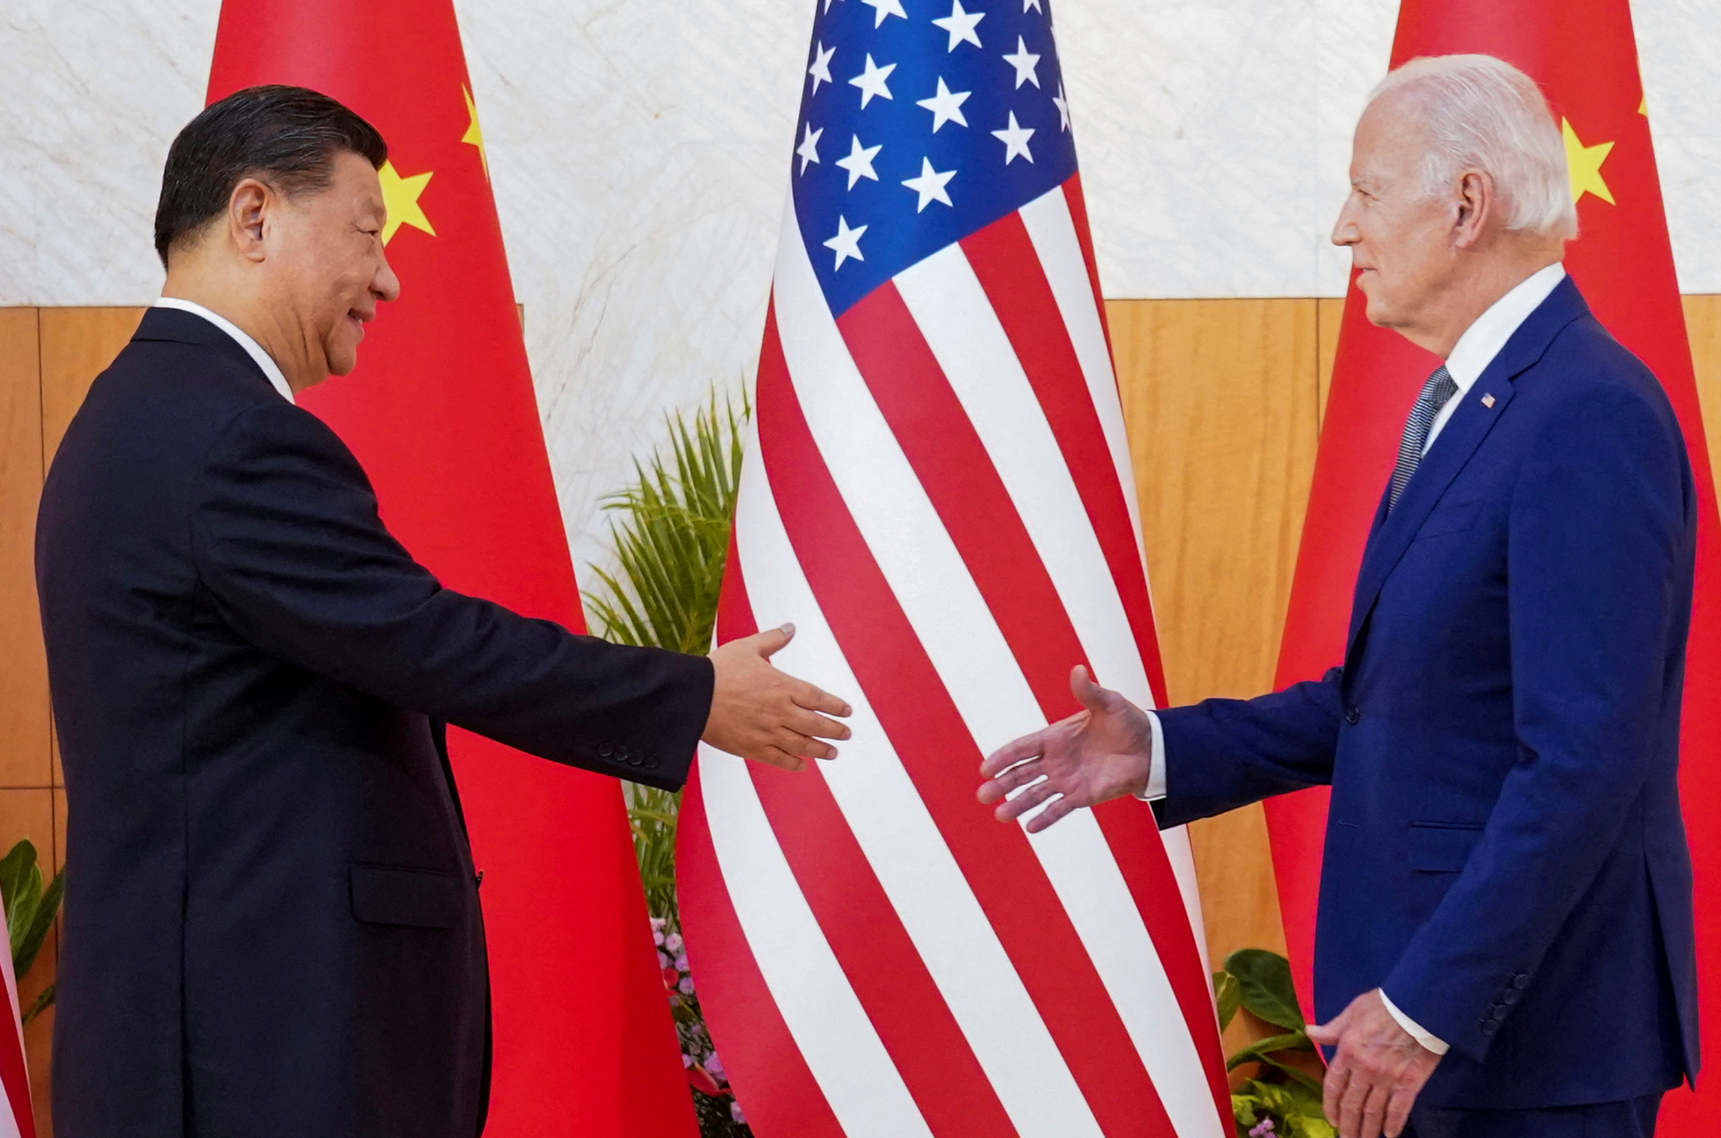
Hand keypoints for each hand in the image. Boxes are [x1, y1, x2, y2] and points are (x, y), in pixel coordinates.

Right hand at [703, 624, 851, 771]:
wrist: (693, 697)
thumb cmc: (718, 670)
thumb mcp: (747, 647)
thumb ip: (772, 639)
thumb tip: (790, 628)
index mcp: (782, 686)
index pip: (818, 698)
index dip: (835, 706)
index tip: (847, 712)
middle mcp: (780, 711)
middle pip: (816, 724)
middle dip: (835, 730)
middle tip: (846, 734)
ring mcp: (767, 732)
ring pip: (802, 745)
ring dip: (821, 750)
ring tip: (833, 753)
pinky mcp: (752, 748)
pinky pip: (779, 759)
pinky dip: (794, 764)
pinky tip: (803, 766)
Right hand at [976, 665, 1153, 832]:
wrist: (1151, 750)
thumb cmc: (1127, 723)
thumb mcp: (1108, 704)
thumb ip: (1089, 692)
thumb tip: (1079, 670)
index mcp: (1055, 737)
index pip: (1022, 749)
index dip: (1003, 758)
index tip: (985, 769)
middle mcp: (1055, 761)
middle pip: (1021, 774)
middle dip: (1001, 784)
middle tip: (983, 795)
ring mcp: (1066, 780)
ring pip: (1035, 794)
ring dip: (1017, 805)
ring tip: (999, 816)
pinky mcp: (1081, 796)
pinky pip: (1059, 809)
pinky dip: (1045, 818)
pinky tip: (1030, 828)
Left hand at [1307, 989, 1440, 1137]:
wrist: (1418, 1007)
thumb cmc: (1383, 1005)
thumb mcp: (1352, 1012)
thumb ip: (1332, 1028)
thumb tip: (1309, 1032)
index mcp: (1347, 1051)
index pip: (1333, 1085)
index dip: (1330, 1105)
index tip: (1331, 1120)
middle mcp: (1364, 1069)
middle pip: (1352, 1104)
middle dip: (1348, 1125)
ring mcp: (1386, 1078)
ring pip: (1373, 1111)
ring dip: (1367, 1130)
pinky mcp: (1409, 1083)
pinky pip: (1399, 1109)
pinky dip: (1393, 1123)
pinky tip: (1390, 1135)